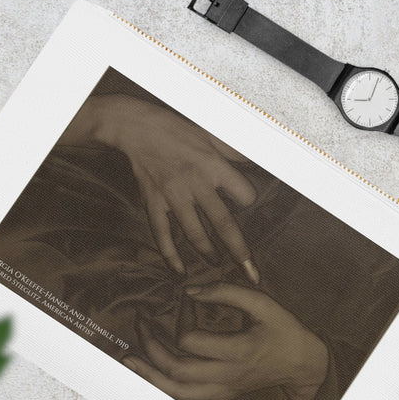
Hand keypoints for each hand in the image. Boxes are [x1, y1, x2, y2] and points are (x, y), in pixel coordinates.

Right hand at [98, 98, 259, 281]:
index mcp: (214, 166)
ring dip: (208, 252)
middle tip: (250, 270)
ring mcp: (173, 196)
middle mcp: (196, 184)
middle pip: (223, 223)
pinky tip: (179, 271)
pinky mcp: (153, 203)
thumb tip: (260, 158)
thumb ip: (235, 150)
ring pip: (194, 233)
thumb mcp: (212, 133)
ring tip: (217, 264)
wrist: (138, 128)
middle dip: (239, 250)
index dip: (248, 200)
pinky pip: (162, 234)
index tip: (246, 202)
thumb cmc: (177, 129)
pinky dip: (170, 255)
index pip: (243, 194)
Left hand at [123, 283, 328, 399]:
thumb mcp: (262, 302)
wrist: (304, 363)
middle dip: (150, 348)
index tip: (181, 302)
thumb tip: (188, 290)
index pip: (190, 341)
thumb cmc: (284, 330)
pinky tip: (156, 391)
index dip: (178, 319)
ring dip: (149, 377)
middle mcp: (225, 376)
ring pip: (178, 393)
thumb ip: (226, 292)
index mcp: (235, 351)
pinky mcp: (224, 398)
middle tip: (141, 325)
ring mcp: (223, 391)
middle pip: (176, 370)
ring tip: (129, 361)